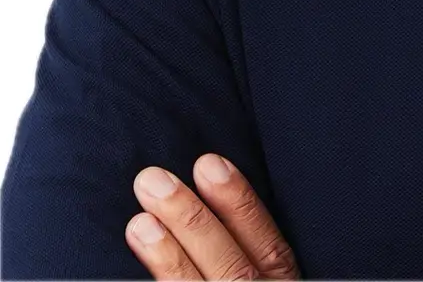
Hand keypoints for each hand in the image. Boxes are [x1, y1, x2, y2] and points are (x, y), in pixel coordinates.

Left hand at [126, 154, 298, 278]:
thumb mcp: (272, 275)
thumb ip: (255, 248)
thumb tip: (217, 188)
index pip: (269, 244)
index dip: (239, 203)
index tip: (209, 163)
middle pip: (231, 265)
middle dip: (192, 221)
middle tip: (155, 180)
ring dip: (169, 256)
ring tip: (139, 221)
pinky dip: (160, 281)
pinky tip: (139, 259)